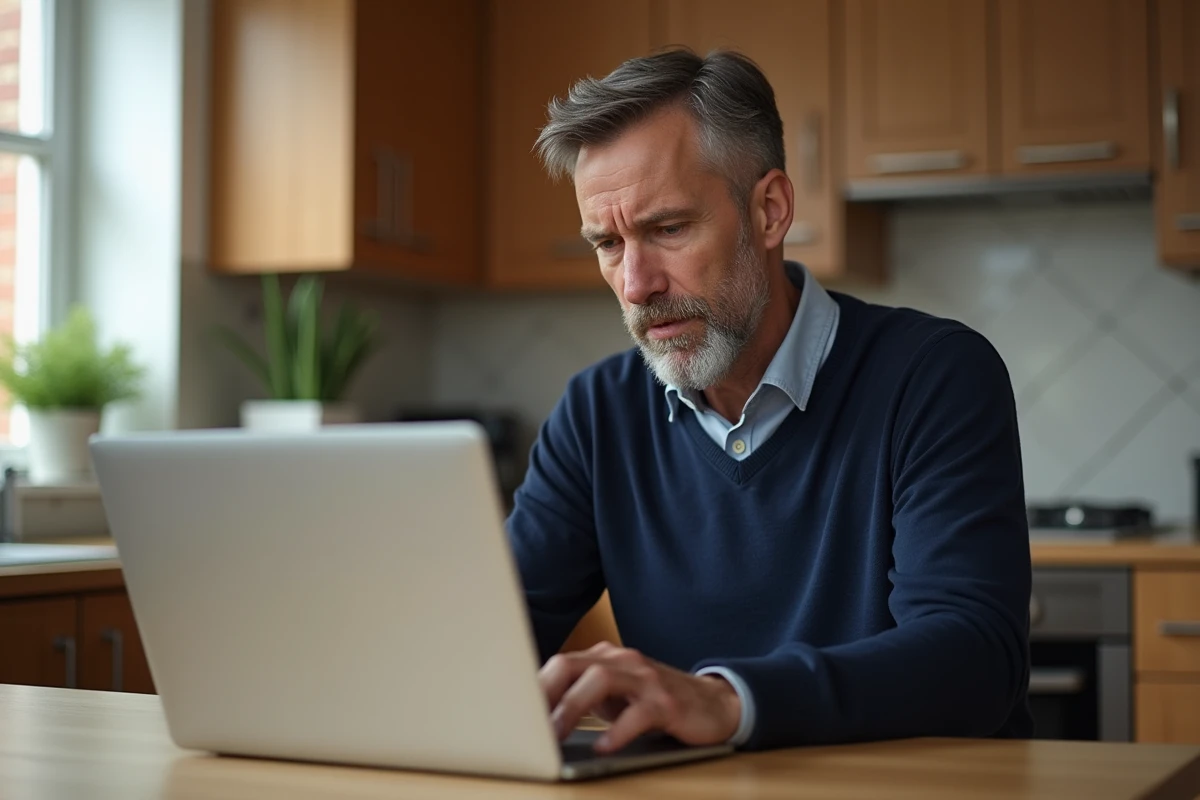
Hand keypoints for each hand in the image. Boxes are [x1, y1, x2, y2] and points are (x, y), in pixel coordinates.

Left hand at [539, 642, 740, 753]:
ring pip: (600, 681)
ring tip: (555, 735)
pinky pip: (638, 713)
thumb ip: (580, 696)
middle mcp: (622, 661)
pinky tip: (604, 747)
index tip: (510, 711)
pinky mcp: (667, 702)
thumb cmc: (653, 701)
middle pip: (572, 665)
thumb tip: (536, 715)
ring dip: (572, 708)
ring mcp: (645, 679)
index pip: (559, 664)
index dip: (533, 686)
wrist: (712, 704)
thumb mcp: (613, 696)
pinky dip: (617, 731)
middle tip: (526, 723)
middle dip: (545, 693)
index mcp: (604, 658)